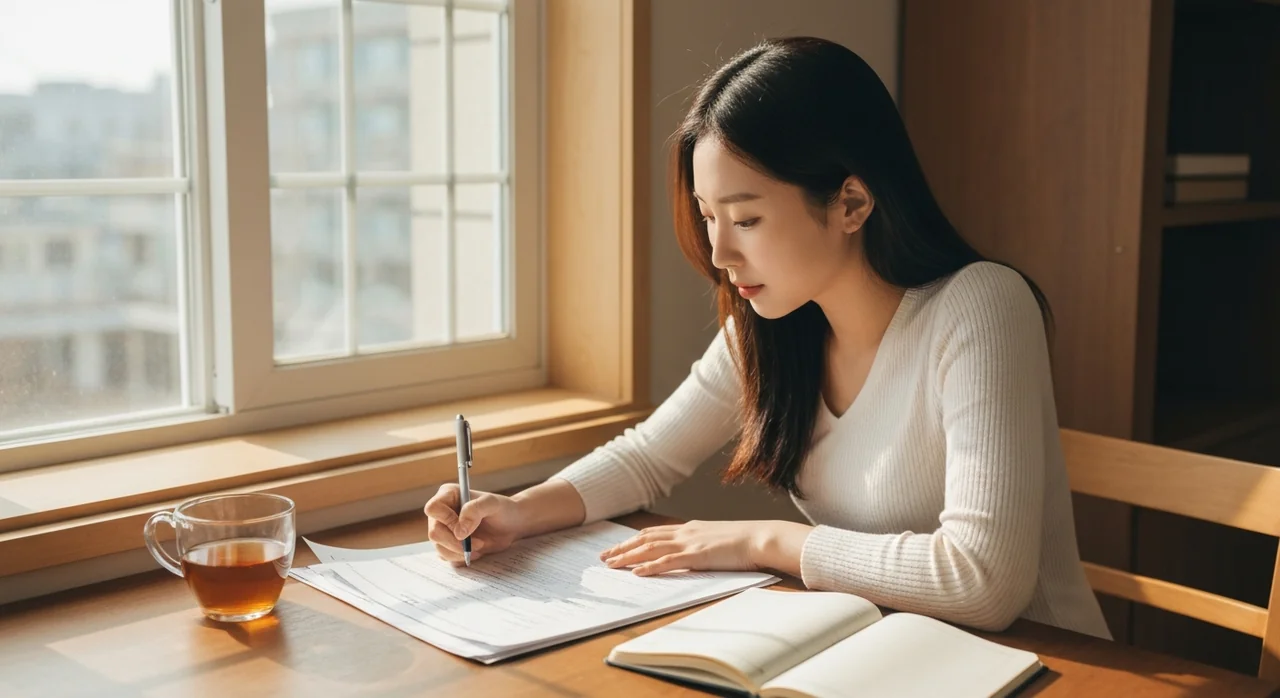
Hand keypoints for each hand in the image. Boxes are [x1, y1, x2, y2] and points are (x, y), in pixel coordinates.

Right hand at [423, 484, 523, 565]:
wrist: (511, 525)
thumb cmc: (502, 509)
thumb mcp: (492, 504)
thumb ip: (475, 510)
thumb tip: (459, 531)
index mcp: (448, 495)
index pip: (433, 508)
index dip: (446, 521)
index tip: (465, 530)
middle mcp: (442, 512)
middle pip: (434, 532)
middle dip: (456, 543)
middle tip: (478, 544)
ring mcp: (443, 529)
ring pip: (439, 547)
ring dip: (460, 552)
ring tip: (479, 546)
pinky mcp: (448, 544)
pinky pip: (446, 556)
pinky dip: (461, 558)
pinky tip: (476, 552)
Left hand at [599, 520, 767, 576]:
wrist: (760, 537)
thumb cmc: (744, 541)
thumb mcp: (717, 539)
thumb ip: (701, 544)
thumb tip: (691, 553)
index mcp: (689, 528)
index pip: (653, 533)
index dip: (633, 540)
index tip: (618, 547)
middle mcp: (684, 532)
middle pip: (645, 538)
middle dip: (622, 548)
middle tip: (604, 557)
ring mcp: (689, 543)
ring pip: (650, 548)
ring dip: (628, 557)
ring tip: (611, 565)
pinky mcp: (696, 556)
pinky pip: (667, 561)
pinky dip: (649, 567)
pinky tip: (636, 573)